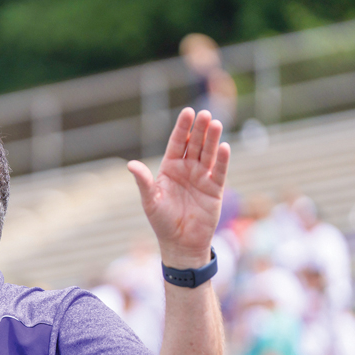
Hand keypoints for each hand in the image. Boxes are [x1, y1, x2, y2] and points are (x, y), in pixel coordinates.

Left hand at [128, 108, 229, 267]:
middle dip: (199, 129)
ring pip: (209, 154)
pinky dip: (223, 160)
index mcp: (170, 168)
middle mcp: (187, 169)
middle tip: (205, 114)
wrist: (180, 243)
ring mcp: (202, 177)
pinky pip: (220, 171)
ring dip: (213, 139)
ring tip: (216, 124)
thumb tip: (130, 164)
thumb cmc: (162, 222)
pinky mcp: (215, 189)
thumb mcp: (150, 201)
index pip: (177, 143)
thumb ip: (143, 182)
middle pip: (195, 144)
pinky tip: (224, 147)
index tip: (187, 112)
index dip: (182, 128)